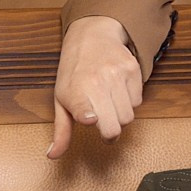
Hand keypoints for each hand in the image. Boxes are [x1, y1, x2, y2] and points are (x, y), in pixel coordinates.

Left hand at [48, 16, 143, 157]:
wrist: (92, 35)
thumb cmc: (74, 72)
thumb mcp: (61, 99)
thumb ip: (61, 130)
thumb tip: (53, 155)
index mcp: (75, 91)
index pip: (83, 107)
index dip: (88, 115)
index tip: (90, 118)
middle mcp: (96, 82)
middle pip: (115, 126)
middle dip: (110, 131)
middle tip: (104, 125)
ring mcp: (117, 75)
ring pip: (129, 116)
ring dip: (120, 116)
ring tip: (109, 103)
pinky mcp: (133, 69)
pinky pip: (138, 101)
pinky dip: (130, 102)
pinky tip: (118, 91)